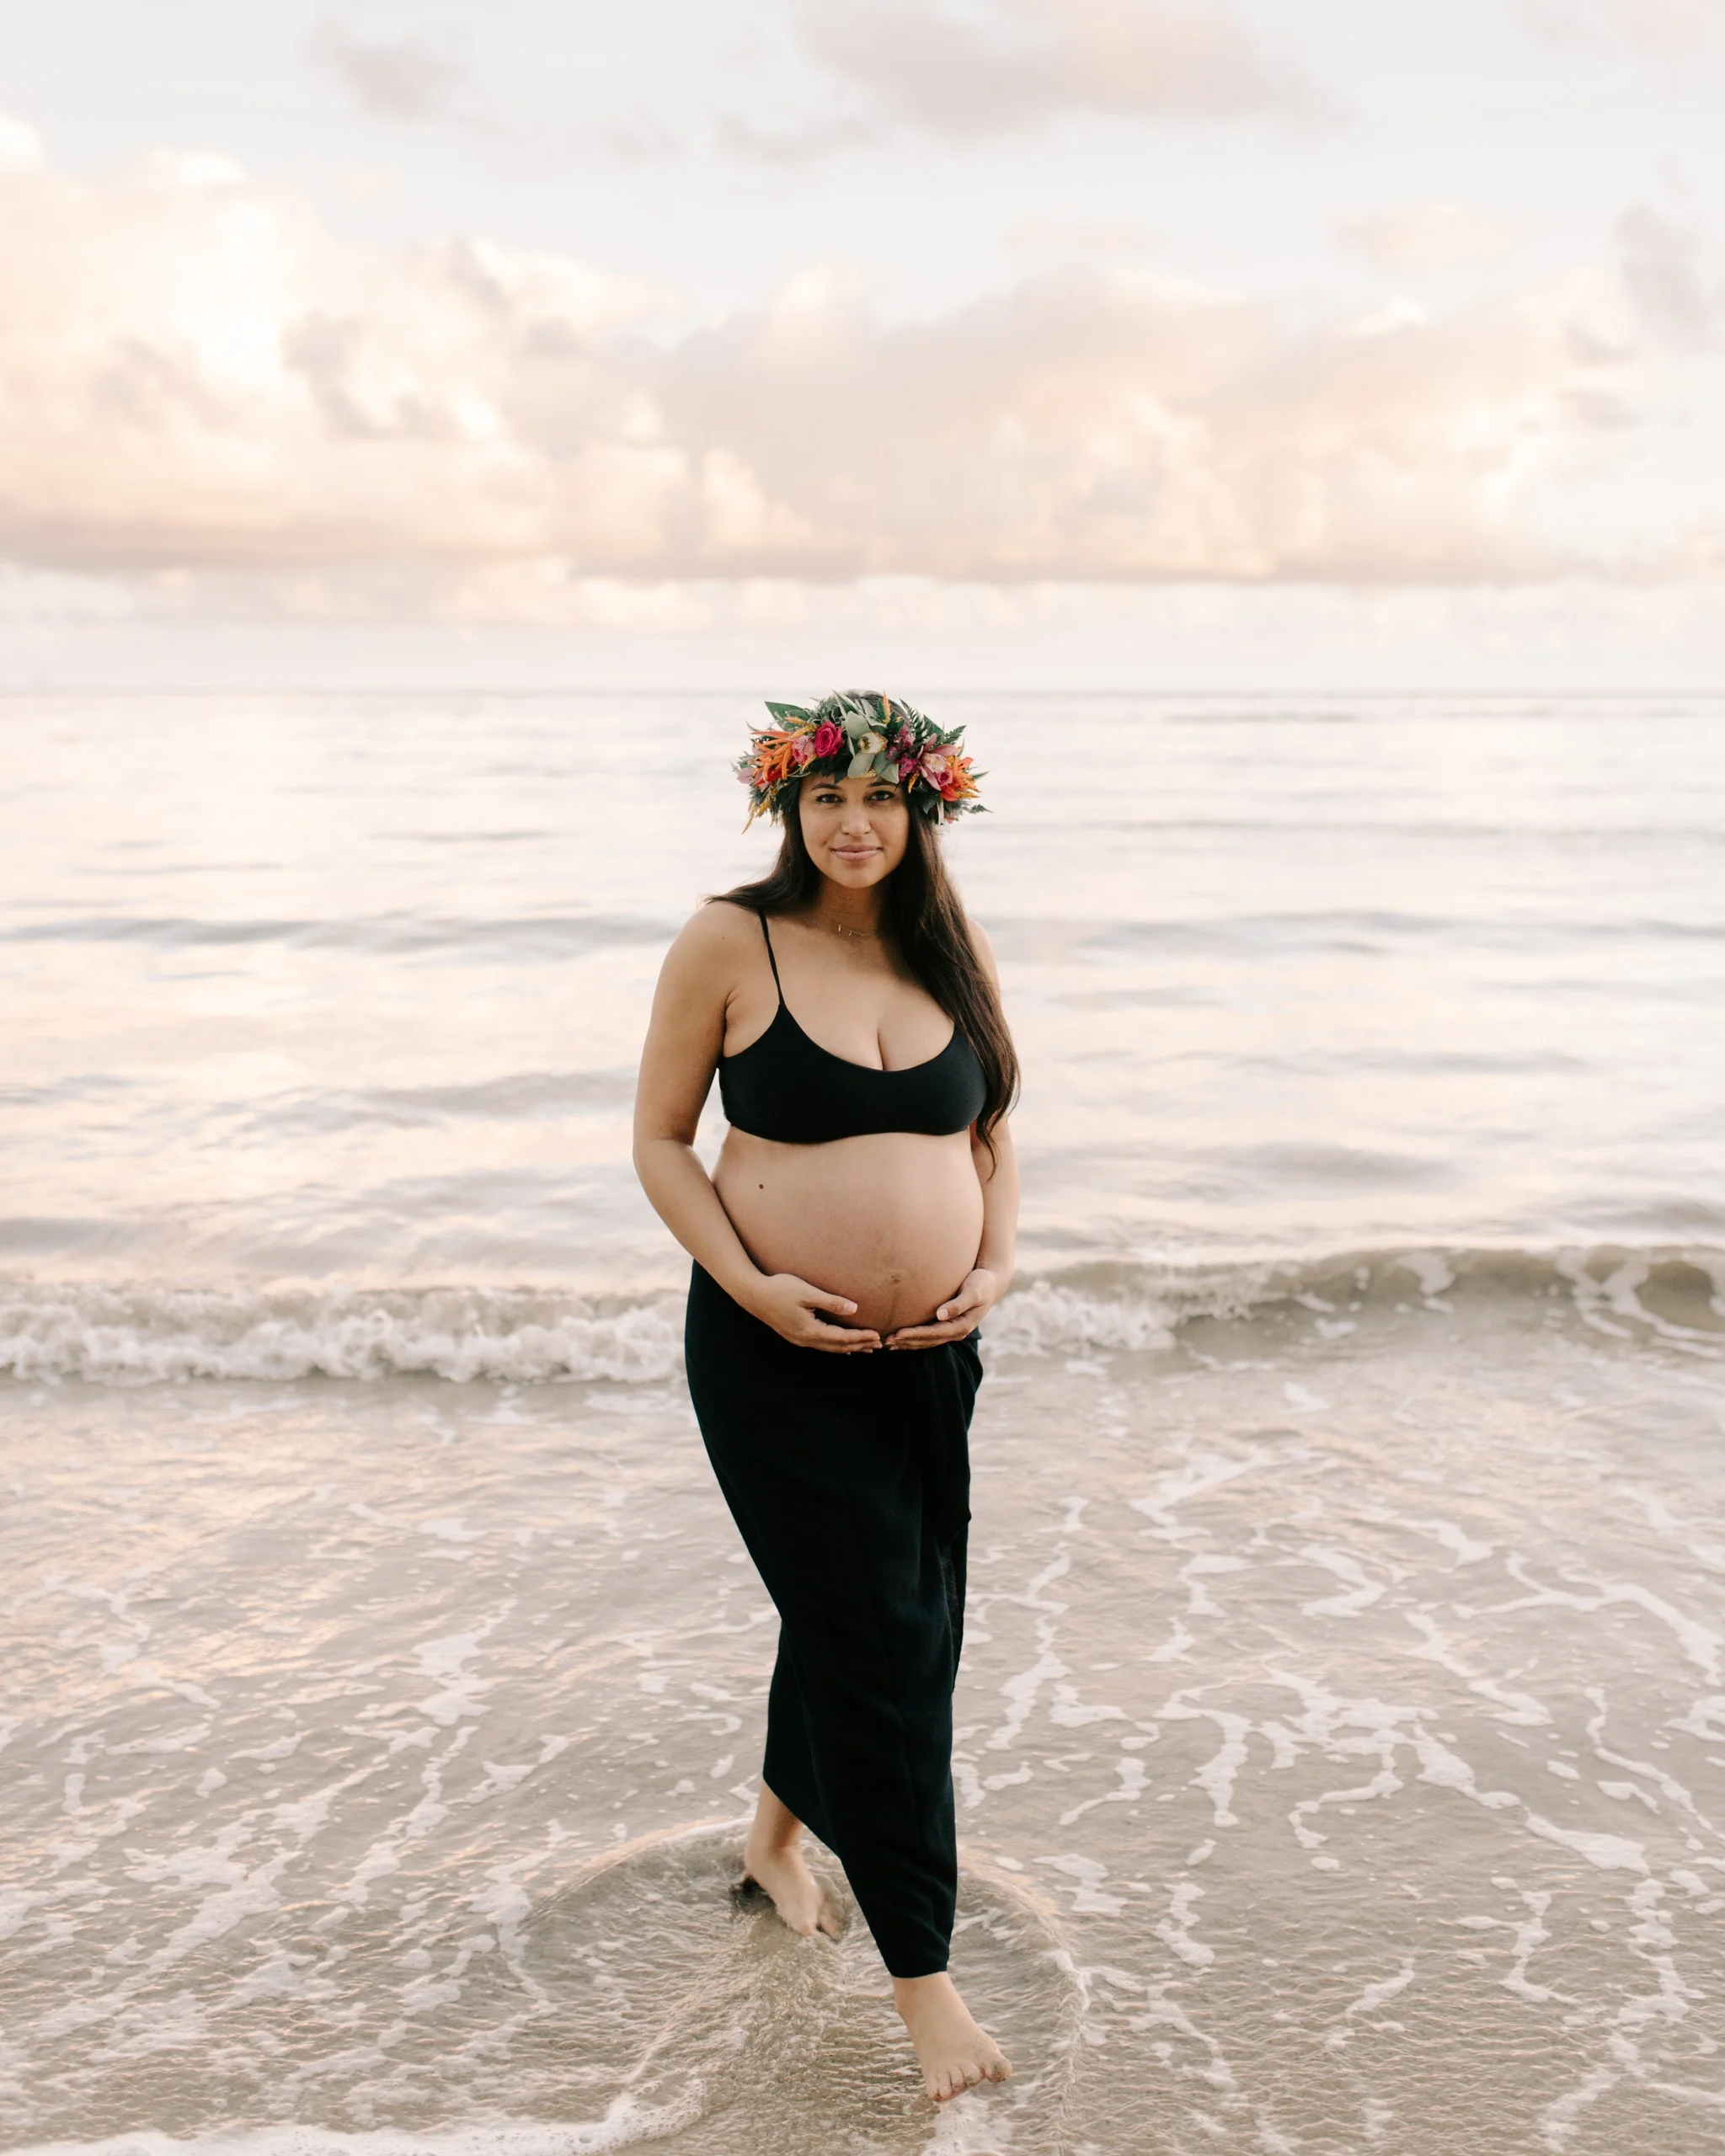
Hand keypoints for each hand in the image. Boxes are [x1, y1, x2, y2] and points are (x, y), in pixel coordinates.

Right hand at [746, 1272, 881, 1352]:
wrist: (753, 1294)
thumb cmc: (779, 1289)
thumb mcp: (807, 1292)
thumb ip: (831, 1302)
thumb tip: (854, 1308)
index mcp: (810, 1330)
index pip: (841, 1338)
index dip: (860, 1337)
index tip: (877, 1335)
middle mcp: (805, 1339)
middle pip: (838, 1347)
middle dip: (859, 1345)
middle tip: (879, 1345)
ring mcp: (799, 1339)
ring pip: (829, 1348)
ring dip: (849, 1348)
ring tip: (866, 1348)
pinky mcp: (795, 1335)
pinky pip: (820, 1345)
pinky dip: (835, 1346)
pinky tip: (841, 1347)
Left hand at [885, 1268, 1001, 1350]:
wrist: (991, 1284)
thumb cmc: (982, 1284)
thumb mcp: (974, 1291)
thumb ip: (958, 1303)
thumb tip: (941, 1314)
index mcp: (961, 1326)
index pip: (934, 1333)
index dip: (915, 1335)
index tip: (898, 1334)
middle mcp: (956, 1332)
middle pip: (927, 1341)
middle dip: (907, 1342)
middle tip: (886, 1341)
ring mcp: (952, 1330)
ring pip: (926, 1342)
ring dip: (908, 1344)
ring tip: (888, 1344)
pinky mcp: (947, 1325)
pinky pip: (928, 1336)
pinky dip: (914, 1338)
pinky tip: (901, 1338)